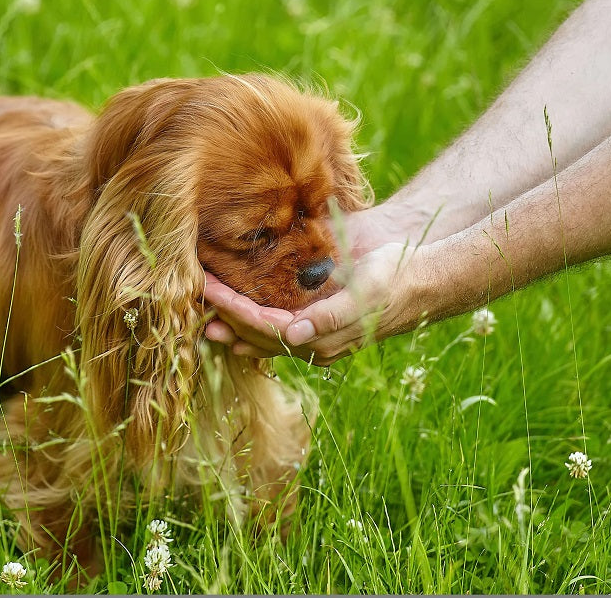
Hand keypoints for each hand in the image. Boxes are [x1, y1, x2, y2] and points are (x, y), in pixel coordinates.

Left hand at [205, 241, 429, 364]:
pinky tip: (227, 305)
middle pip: (253, 335)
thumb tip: (293, 338)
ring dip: (228, 321)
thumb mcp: (366, 297)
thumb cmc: (395, 281)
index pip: (263, 328)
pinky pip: (272, 320)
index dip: (232, 310)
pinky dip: (247, 311)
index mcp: (321, 340)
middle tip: (188, 299)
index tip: (207, 290)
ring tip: (197, 309)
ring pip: (258, 333)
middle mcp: (310, 340)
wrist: (422, 270)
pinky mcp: (312, 313)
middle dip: (221, 319)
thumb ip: (330, 319)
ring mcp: (310, 330)